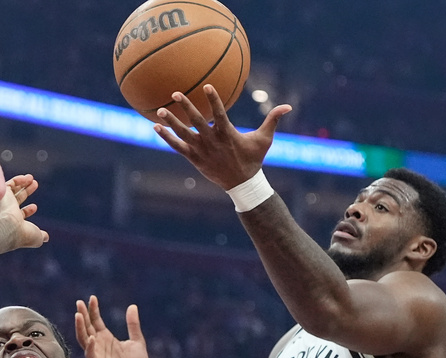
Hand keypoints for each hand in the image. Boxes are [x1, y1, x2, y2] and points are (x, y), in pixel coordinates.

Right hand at [0, 174, 46, 248]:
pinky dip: (18, 180)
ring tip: (31, 178)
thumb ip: (41, 236)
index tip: (35, 207)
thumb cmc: (22, 235)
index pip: (19, 215)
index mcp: (14, 223)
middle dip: (26, 192)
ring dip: (22, 183)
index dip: (27, 210)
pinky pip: (9, 184)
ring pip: (12, 190)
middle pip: (16, 199)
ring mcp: (5, 203)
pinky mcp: (3, 194)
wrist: (10, 228)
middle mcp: (8, 213)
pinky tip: (27, 178)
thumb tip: (46, 237)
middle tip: (35, 184)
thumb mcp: (36, 237)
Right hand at [75, 296, 148, 357]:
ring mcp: (96, 356)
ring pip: (84, 339)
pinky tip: (92, 338)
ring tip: (78, 315)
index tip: (92, 298)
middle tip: (79, 303)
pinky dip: (90, 347)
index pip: (96, 321)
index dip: (93, 310)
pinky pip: (91, 356)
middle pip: (87, 327)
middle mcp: (98, 345)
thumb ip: (133, 325)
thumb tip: (132, 306)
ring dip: (80, 328)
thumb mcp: (137, 341)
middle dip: (83, 315)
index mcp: (106, 338)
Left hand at [154, 84, 291, 189]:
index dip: (213, 100)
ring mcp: (201, 150)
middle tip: (175, 93)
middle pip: (196, 121)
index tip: (206, 86)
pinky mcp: (194, 158)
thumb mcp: (265, 139)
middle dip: (186, 107)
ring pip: (183, 134)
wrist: (242, 183)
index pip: (219, 113)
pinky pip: (177, 147)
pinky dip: (166, 138)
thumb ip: (273, 119)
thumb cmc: (253, 159)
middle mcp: (212, 141)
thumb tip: (289, 105)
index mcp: (228, 133)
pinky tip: (156, 128)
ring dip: (171, 121)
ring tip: (159, 110)